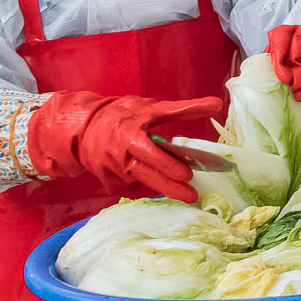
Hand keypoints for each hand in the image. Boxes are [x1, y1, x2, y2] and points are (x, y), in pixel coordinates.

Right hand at [28, 91, 224, 201]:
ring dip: (160, 185)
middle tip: (191, 196)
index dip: (169, 165)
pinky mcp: (109, 184)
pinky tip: (147, 174)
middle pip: (148, 176)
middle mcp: (119, 157)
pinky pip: (132, 186)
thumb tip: (217, 104)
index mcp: (129, 135)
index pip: (151, 153)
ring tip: (179, 189)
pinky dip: (143, 182)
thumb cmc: (122, 115)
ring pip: (142, 182)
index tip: (188, 174)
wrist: (84, 129)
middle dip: (170, 188)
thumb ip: (183, 109)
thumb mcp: (152, 108)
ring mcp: (112, 172)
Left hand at [268, 25, 300, 105]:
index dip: (280, 53)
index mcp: (288, 33)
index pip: (282, 34)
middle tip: (290, 85)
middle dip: (296, 67)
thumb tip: (262, 77)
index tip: (282, 75)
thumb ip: (270, 67)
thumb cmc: (290, 71)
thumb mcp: (276, 67)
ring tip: (299, 93)